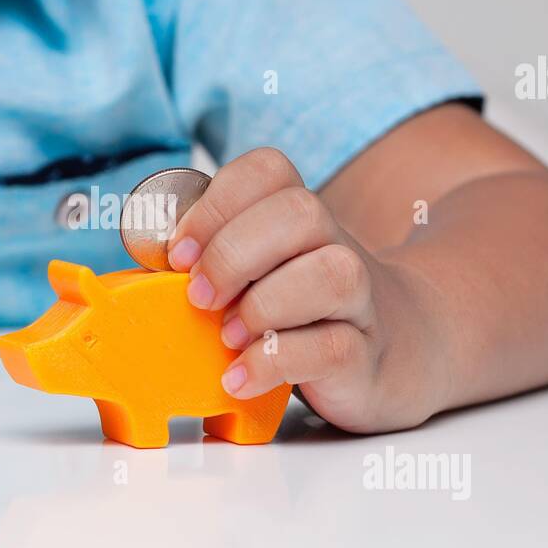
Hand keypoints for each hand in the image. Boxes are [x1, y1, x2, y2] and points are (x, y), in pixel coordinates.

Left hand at [166, 148, 450, 432]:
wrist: (402, 349)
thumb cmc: (305, 309)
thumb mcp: (263, 270)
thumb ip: (215, 258)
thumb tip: (144, 261)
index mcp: (301, 215)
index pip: (267, 172)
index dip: (215, 204)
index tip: (179, 253)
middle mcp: (336, 245)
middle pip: (301, 212)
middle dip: (234, 251)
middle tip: (199, 296)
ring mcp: (360, 300)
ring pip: (332, 273)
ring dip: (265, 304)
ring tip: (227, 334)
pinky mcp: (367, 356)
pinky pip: (332, 348)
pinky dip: (276, 361)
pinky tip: (240, 376)